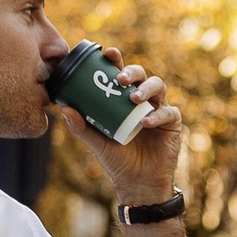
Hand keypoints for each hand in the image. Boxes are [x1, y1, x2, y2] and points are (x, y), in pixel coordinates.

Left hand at [77, 44, 183, 201]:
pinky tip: (145, 122)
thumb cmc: (117, 159)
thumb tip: (63, 108)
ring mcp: (159, 108)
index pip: (121, 73)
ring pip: (159, 87)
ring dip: (146, 89)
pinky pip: (168, 112)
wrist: (138, 183)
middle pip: (142, 75)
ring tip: (134, 99)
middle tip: (121, 79)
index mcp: (124, 98)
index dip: (116, 60)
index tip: (108, 53)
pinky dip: (157, 115)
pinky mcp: (172, 123)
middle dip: (132, 72)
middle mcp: (143, 99)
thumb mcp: (97, 142)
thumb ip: (81, 127)